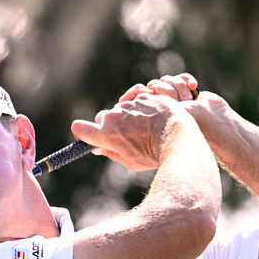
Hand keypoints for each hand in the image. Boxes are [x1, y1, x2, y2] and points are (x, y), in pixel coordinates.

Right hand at [70, 78, 195, 171]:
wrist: (177, 137)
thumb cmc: (154, 154)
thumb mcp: (131, 161)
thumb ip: (112, 153)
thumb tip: (99, 149)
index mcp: (107, 134)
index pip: (81, 129)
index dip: (82, 131)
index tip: (84, 133)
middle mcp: (114, 117)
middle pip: (103, 117)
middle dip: (109, 125)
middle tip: (124, 135)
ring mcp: (129, 105)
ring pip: (122, 109)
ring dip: (129, 117)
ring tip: (146, 129)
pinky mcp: (144, 97)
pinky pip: (138, 103)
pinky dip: (144, 110)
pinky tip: (155, 120)